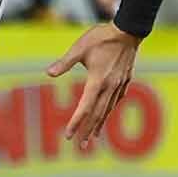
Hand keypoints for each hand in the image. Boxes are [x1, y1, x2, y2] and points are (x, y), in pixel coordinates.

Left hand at [46, 22, 141, 148]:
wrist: (128, 31)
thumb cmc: (102, 37)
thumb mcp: (79, 48)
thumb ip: (65, 62)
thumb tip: (48, 73)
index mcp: (97, 81)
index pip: (85, 108)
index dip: (76, 123)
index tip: (68, 135)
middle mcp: (110, 87)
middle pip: (97, 114)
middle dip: (87, 131)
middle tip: (80, 145)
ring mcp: (119, 85)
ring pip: (108, 110)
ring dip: (99, 125)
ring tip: (92, 138)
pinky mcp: (126, 80)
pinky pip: (116, 100)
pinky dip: (109, 111)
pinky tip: (106, 114)